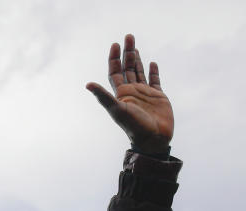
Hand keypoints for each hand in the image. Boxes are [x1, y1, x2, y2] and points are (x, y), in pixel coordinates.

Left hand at [86, 34, 172, 153]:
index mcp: (121, 94)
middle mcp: (131, 92)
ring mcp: (145, 93)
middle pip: (127, 68)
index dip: (114, 58)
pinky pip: (155, 81)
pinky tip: (152, 63)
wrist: (153, 140)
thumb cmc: (134, 127)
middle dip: (127, 52)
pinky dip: (153, 71)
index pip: (115, 72)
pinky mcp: (158, 97)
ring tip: (135, 46)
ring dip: (137, 59)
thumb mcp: (117, 110)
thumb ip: (103, 96)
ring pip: (139, 72)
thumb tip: (87, 84)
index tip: (115, 44)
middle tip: (128, 36)